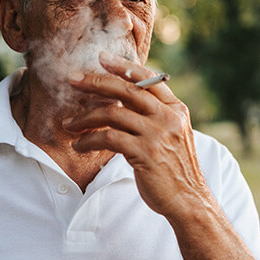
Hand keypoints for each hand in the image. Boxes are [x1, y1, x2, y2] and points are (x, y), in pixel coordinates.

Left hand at [63, 51, 207, 217]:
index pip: (148, 79)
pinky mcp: (145, 153)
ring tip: (70, 125)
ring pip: (112, 113)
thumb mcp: (172, 136)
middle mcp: (168, 117)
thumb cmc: (175, 171)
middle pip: (126, 89)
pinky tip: (80, 145)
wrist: (189, 201)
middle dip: (95, 82)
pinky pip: (108, 138)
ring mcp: (157, 134)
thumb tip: (124, 102)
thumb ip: (154, 117)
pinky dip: (89, 140)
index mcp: (176, 109)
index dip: (122, 66)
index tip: (101, 58)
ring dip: (85, 118)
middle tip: (73, 80)